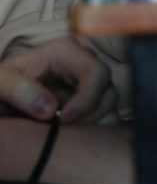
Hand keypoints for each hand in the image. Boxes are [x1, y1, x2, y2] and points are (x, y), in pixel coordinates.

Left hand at [0, 38, 117, 123]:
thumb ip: (19, 91)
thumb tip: (50, 109)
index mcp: (65, 51)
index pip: (96, 72)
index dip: (86, 99)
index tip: (64, 120)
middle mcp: (83, 62)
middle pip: (108, 89)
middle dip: (89, 114)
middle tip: (62, 129)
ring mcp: (89, 81)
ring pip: (110, 103)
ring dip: (90, 122)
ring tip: (62, 130)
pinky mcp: (89, 97)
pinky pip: (106, 114)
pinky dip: (93, 127)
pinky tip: (71, 132)